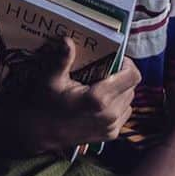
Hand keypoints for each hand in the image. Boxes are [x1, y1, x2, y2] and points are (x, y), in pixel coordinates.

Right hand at [18, 37, 139, 155]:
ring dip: (120, 91)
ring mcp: (111, 126)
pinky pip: (124, 113)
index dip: (128, 64)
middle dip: (121, 76)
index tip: (116, 60)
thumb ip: (63, 60)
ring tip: (102, 87)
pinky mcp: (110, 134)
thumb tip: (67, 41)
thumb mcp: (51, 80)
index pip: (133, 76)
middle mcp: (110, 114)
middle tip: (104, 71)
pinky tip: (101, 102)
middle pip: (131, 87)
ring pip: (129, 100)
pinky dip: (117, 105)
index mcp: (99, 98)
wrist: (41, 133)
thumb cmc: (45, 105)